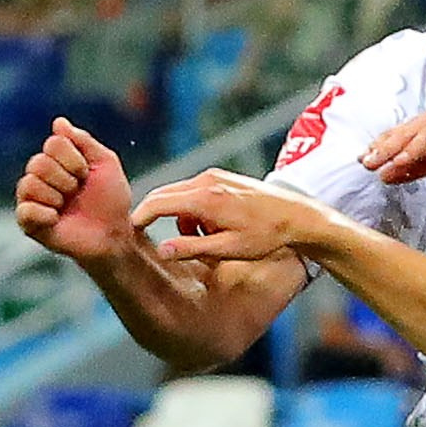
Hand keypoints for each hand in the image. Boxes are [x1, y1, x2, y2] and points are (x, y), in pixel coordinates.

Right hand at [15, 118, 136, 261]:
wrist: (114, 233)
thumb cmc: (111, 199)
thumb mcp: (105, 163)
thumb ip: (83, 140)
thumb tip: (59, 122)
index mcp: (56, 160)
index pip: (53, 143)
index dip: (75, 159)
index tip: (87, 174)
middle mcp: (39, 176)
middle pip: (38, 163)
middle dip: (67, 179)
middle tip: (77, 192)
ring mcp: (32, 199)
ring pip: (29, 184)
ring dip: (57, 196)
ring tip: (67, 206)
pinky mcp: (28, 223)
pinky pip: (25, 210)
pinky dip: (45, 214)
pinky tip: (57, 219)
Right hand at [130, 167, 342, 263]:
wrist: (299, 217)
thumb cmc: (267, 237)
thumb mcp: (229, 249)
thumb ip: (193, 248)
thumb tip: (161, 250)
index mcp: (206, 199)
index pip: (158, 203)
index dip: (138, 218)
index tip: (126, 232)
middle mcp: (207, 181)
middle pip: (164, 195)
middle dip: (154, 216)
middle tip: (150, 237)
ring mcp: (215, 176)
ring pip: (179, 194)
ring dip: (179, 215)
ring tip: (203, 240)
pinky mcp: (222, 177)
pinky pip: (194, 191)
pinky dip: (193, 208)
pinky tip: (212, 227)